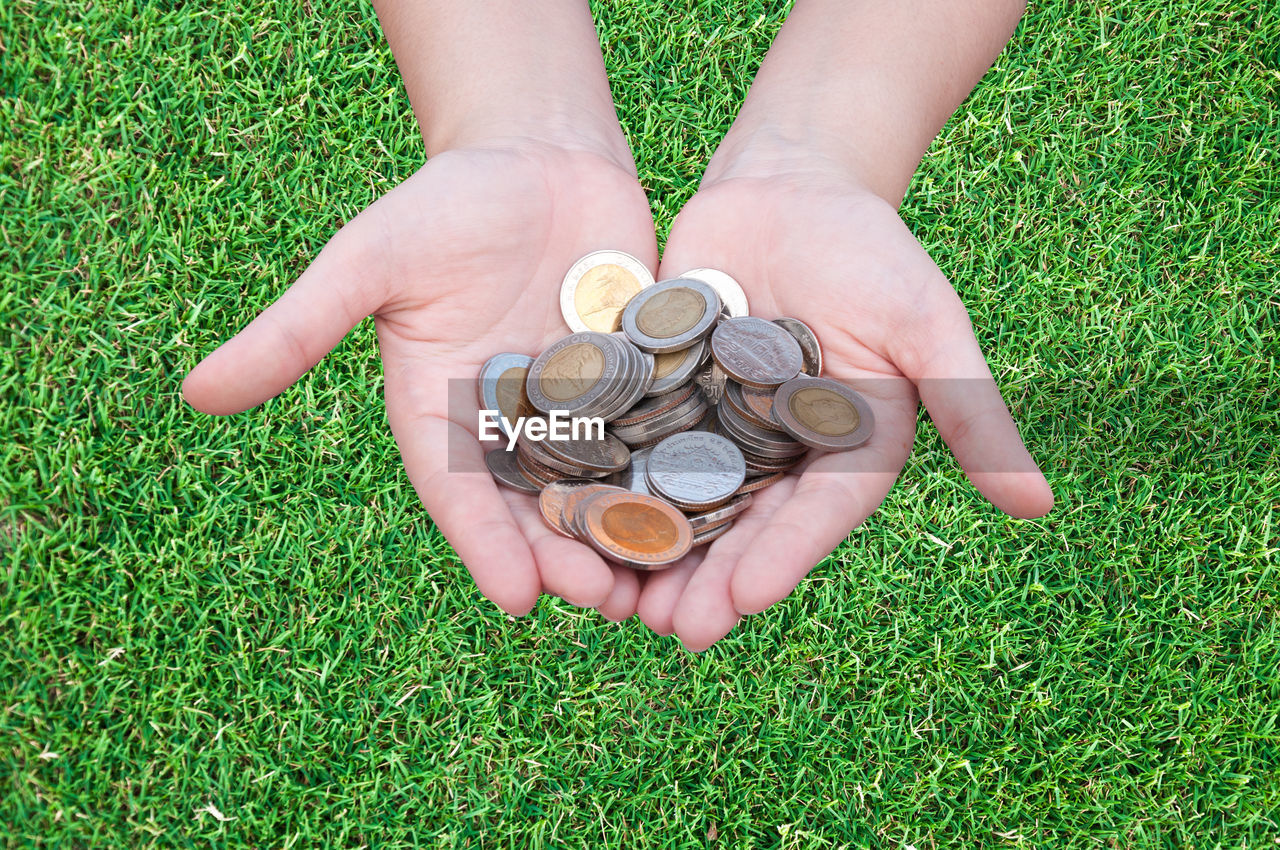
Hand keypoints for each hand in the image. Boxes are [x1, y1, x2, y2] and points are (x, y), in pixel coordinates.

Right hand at [183, 142, 657, 616]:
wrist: (538, 154)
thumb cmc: (444, 202)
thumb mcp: (367, 262)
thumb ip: (297, 330)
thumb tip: (193, 395)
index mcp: (444, 414)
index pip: (461, 496)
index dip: (487, 547)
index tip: (518, 598)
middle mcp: (512, 424)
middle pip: (539, 506)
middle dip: (568, 554)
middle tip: (604, 599)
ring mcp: (581, 407)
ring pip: (604, 485)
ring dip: (629, 532)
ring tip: (662, 575)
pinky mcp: (639, 380)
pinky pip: (659, 435)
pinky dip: (678, 474)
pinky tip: (711, 509)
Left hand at [636, 148, 1053, 649]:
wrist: (791, 184)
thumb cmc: (872, 248)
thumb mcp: (927, 326)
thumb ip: (972, 409)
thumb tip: (1041, 504)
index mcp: (848, 452)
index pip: (813, 520)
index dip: (780, 560)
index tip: (742, 600)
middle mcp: (781, 455)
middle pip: (742, 528)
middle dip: (708, 578)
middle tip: (670, 629)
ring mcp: (718, 429)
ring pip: (682, 503)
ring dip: (652, 553)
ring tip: (615, 599)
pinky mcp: (665, 397)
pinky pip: (634, 447)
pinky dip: (608, 484)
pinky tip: (571, 520)